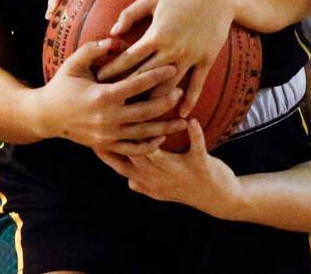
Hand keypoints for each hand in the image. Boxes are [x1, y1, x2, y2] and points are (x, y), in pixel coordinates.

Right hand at [36, 38, 187, 153]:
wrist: (46, 116)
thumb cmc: (62, 85)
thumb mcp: (73, 64)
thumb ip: (92, 49)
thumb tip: (113, 41)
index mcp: (102, 95)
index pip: (136, 85)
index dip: (156, 75)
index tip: (173, 67)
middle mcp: (107, 117)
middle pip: (145, 111)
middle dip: (166, 101)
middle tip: (181, 91)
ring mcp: (107, 134)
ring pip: (143, 133)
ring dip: (164, 127)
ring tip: (183, 122)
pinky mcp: (106, 145)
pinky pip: (131, 149)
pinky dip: (148, 146)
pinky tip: (162, 138)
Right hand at [95, 119, 241, 216]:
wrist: (219, 200)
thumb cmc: (189, 190)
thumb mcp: (164, 192)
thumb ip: (145, 186)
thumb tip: (127, 182)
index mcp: (149, 181)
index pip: (121, 166)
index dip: (106, 152)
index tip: (91, 135)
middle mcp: (160, 177)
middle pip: (134, 156)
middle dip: (121, 137)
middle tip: (110, 115)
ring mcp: (179, 172)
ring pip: (158, 153)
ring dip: (151, 132)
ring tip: (143, 111)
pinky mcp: (200, 165)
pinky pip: (196, 147)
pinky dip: (194, 134)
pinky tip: (190, 120)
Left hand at [96, 0, 236, 116]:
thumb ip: (130, 13)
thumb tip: (112, 32)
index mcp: (156, 34)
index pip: (130, 58)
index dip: (113, 69)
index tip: (100, 80)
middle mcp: (172, 49)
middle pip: (145, 76)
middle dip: (128, 89)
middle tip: (113, 102)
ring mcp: (190, 57)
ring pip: (169, 86)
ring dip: (156, 101)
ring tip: (142, 114)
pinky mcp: (206, 60)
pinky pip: (197, 85)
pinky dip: (189, 100)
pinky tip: (182, 114)